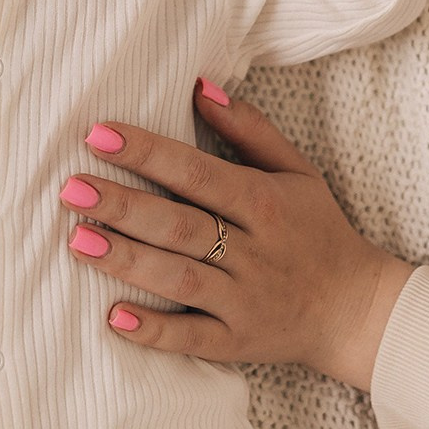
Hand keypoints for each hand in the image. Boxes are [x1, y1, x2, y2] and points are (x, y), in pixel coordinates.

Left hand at [61, 81, 414, 390]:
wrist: (357, 310)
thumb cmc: (317, 230)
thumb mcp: (296, 170)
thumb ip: (249, 128)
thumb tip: (199, 85)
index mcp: (264, 202)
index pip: (196, 172)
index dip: (147, 152)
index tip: (98, 135)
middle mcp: (254, 251)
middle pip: (180, 225)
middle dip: (122, 205)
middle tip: (71, 188)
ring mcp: (245, 300)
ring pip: (180, 278)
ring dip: (127, 260)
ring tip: (78, 241)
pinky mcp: (238, 342)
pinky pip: (193, 337)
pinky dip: (155, 330)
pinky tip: (114, 316)